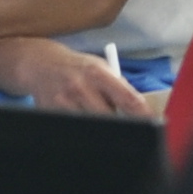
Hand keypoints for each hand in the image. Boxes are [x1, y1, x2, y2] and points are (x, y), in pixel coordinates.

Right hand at [0, 35, 146, 115]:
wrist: (39, 64)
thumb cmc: (77, 67)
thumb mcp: (100, 67)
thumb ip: (118, 87)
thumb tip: (140, 112)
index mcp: (98, 73)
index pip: (128, 99)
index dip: (143, 116)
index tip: (153, 125)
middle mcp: (80, 88)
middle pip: (110, 119)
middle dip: (121, 125)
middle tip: (127, 126)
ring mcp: (64, 103)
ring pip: (92, 128)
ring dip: (100, 127)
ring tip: (96, 115)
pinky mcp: (51, 114)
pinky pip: (74, 128)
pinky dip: (82, 128)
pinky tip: (80, 117)